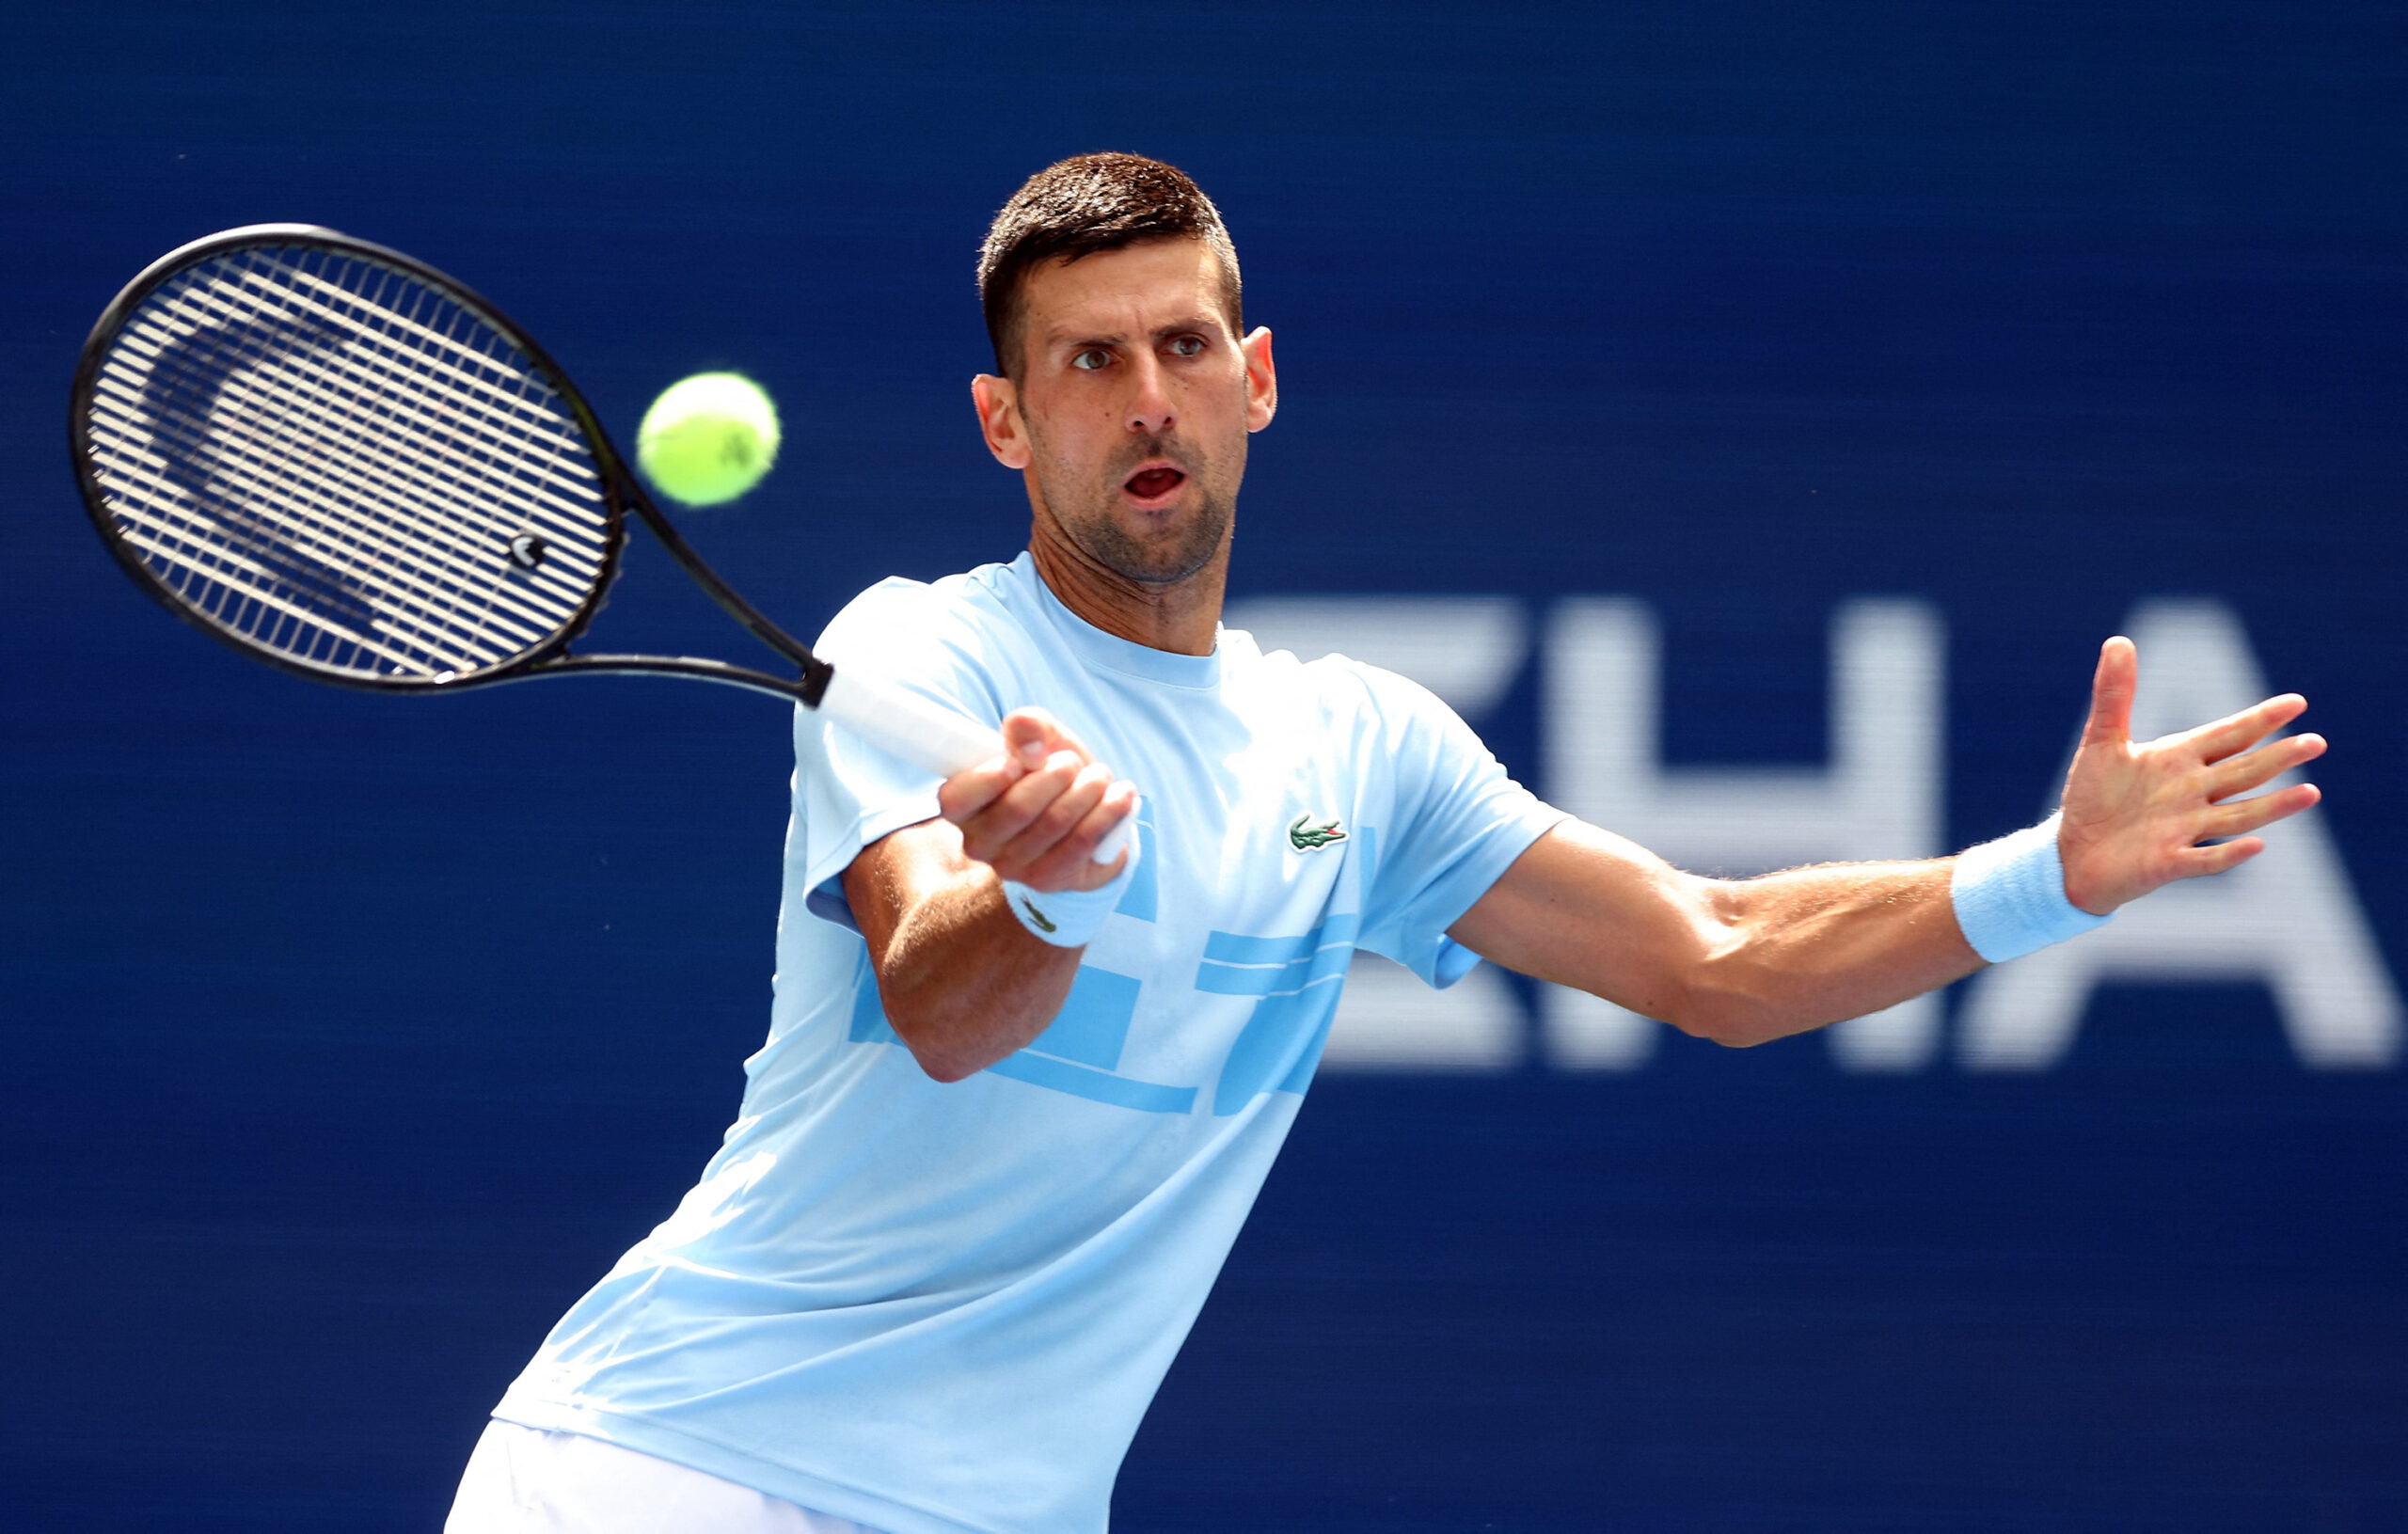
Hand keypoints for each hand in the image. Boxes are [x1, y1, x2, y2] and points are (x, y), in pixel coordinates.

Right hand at [935, 707, 1134, 894]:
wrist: (1084, 819)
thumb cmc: (1050, 776)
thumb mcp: (1040, 742)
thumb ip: (1029, 726)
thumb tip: (1026, 730)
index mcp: (964, 805)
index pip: (955, 799)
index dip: (987, 779)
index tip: (1018, 762)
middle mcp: (979, 841)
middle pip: (1019, 807)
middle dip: (1057, 773)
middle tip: (1072, 762)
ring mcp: (1011, 866)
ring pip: (1056, 822)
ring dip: (1089, 789)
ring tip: (1100, 776)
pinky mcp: (1046, 879)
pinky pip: (1082, 841)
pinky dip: (1109, 812)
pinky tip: (1122, 795)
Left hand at [2057, 636, 2325, 914]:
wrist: (2075, 851)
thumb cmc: (2094, 796)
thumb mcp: (2102, 742)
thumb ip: (2114, 695)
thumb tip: (2119, 640)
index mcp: (2179, 760)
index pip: (2228, 736)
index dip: (2260, 720)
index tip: (2296, 703)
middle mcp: (2191, 793)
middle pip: (2242, 772)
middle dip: (2278, 758)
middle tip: (2316, 742)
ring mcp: (2183, 829)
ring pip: (2237, 816)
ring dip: (2272, 806)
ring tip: (2311, 792)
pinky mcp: (2167, 863)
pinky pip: (2204, 859)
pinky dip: (2229, 854)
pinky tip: (2257, 845)